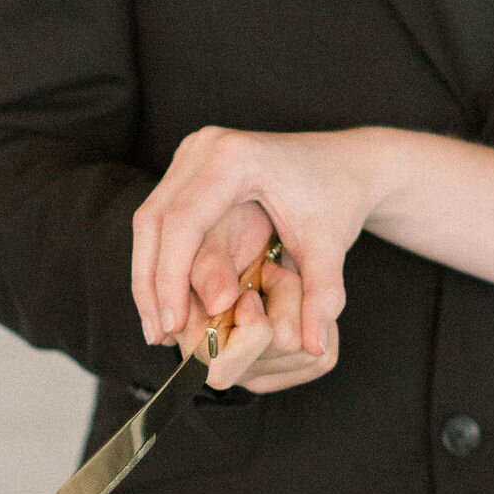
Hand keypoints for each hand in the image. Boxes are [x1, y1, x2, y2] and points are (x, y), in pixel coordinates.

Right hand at [131, 125, 382, 364]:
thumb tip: (314, 346)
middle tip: (159, 334)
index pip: (183, 221)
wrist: (344, 163)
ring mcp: (193, 153)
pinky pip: (160, 217)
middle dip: (151, 282)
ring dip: (149, 276)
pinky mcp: (190, 166)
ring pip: (149, 219)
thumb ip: (323, 294)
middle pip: (153, 219)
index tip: (174, 325)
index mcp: (236, 157)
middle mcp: (206, 147)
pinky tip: (166, 300)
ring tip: (158, 327)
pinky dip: (160, 260)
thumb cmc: (337, 199)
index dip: (171, 277)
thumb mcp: (331, 246)